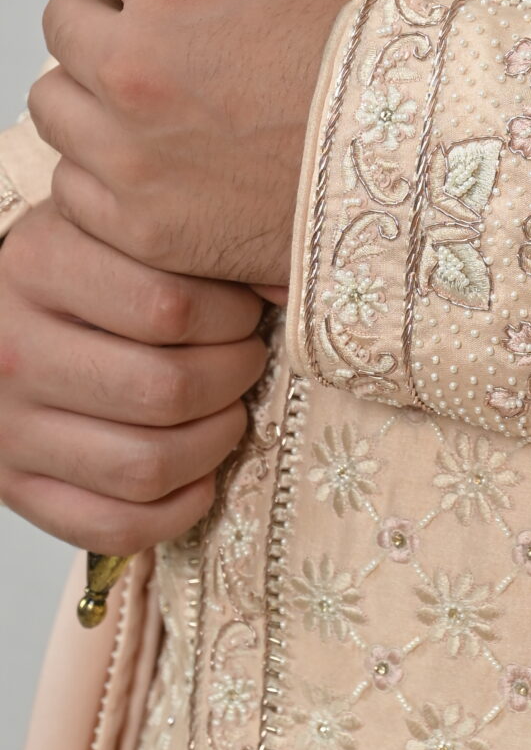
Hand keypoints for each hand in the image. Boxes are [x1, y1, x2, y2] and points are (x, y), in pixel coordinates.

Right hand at [0, 199, 269, 556]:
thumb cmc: (82, 264)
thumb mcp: (121, 224)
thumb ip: (191, 241)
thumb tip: (285, 283)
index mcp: (40, 266)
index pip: (170, 307)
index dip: (233, 316)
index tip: (245, 309)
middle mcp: (14, 352)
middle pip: (165, 391)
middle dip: (233, 378)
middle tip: (245, 358)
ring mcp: (9, 428)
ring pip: (146, 465)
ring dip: (214, 443)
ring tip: (227, 409)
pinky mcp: (15, 487)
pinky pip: (114, 525)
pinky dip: (176, 510)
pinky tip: (199, 475)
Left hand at [30, 0, 412, 290]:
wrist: (432, 170)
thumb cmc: (396, 56)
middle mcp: (134, 67)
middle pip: (62, 17)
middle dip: (107, 14)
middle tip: (163, 33)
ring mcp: (130, 154)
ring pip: (53, 104)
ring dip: (94, 94)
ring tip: (158, 104)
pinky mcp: (142, 225)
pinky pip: (73, 186)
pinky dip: (107, 173)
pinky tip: (166, 164)